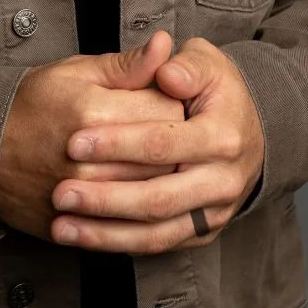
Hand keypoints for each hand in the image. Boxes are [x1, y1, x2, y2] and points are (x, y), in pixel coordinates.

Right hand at [0, 30, 185, 240]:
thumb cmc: (32, 103)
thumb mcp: (76, 71)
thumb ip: (126, 64)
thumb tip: (166, 45)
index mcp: (94, 112)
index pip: (167, 109)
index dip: (176, 102)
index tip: (170, 99)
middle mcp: (92, 159)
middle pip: (167, 155)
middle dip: (177, 143)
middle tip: (170, 132)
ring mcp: (86, 197)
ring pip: (154, 191)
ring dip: (164, 176)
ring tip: (157, 160)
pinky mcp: (81, 223)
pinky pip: (130, 224)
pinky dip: (142, 210)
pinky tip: (141, 192)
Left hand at [49, 36, 264, 253]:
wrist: (248, 128)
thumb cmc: (215, 90)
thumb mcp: (206, 63)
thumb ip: (184, 65)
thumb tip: (165, 71)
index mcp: (221, 136)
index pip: (163, 143)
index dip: (117, 144)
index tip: (74, 143)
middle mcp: (221, 181)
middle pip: (158, 198)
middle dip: (105, 199)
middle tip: (60, 194)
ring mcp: (213, 212)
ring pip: (157, 232)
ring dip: (106, 233)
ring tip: (62, 227)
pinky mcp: (201, 231)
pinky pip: (159, 245)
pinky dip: (120, 243)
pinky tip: (85, 237)